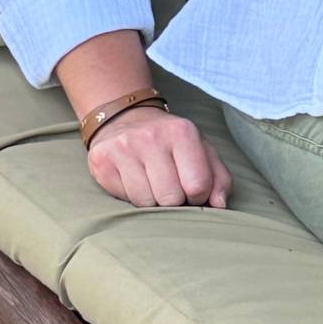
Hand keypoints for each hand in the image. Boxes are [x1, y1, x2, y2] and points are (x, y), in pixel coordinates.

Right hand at [86, 107, 232, 209]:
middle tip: (170, 187)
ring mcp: (123, 147)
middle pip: (170, 198)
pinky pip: (124, 198)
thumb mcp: (201, 150)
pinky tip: (134, 179)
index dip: (198, 197)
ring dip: (152, 200)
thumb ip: (219, 178)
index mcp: (182, 132)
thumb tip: (219, 205)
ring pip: (145, 202)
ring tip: (151, 182)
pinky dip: (132, 196)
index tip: (192, 190)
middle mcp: (151, 137)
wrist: (125, 118)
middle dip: (174, 201)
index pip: (198, 185)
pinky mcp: (102, 160)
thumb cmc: (170, 142)